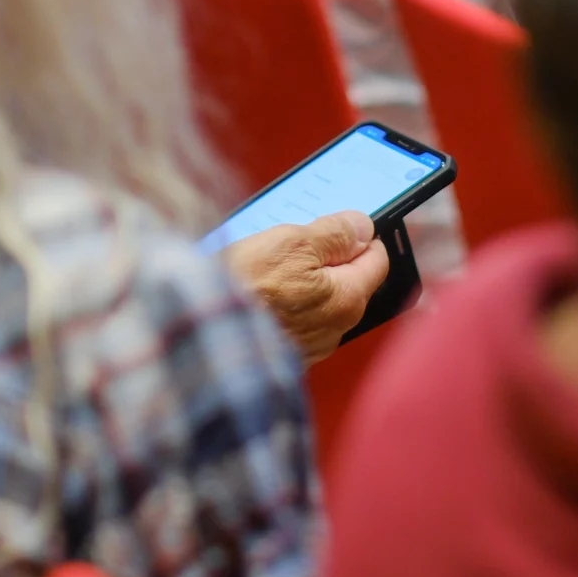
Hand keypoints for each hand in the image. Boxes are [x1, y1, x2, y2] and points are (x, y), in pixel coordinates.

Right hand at [220, 210, 390, 363]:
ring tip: (270, 264)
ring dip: (304, 280)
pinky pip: (296, 318)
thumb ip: (334, 233)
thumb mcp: (292, 243)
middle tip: (296, 241)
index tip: (339, 224)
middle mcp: (336, 329)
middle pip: (348, 280)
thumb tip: (362, 226)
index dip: (360, 235)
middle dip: (329, 258)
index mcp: (347, 299)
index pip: (377, 259)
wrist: (200, 334)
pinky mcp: (284, 353)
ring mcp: (310, 345)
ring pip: (320, 301)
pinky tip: (261, 290)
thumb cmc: (245, 288)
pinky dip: (286, 302)